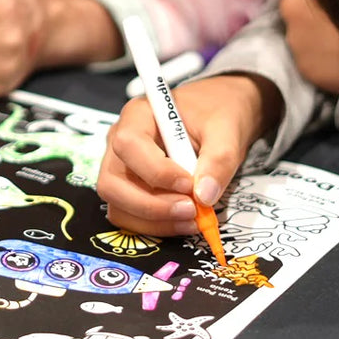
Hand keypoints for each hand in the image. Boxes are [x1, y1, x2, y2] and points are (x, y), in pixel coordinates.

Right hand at [97, 74, 278, 235]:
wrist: (219, 113)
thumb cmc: (217, 112)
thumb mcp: (226, 128)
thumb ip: (218, 159)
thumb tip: (204, 196)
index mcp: (138, 115)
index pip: (129, 145)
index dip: (156, 171)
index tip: (189, 185)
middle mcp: (120, 141)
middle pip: (112, 182)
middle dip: (150, 205)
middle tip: (191, 211)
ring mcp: (122, 166)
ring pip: (118, 205)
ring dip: (153, 221)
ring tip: (193, 219)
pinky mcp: (131, 187)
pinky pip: (130, 215)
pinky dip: (155, 226)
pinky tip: (185, 221)